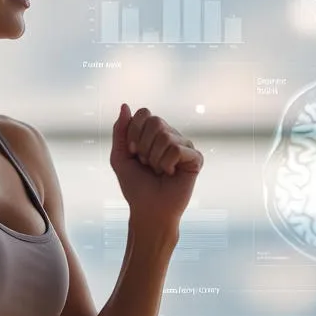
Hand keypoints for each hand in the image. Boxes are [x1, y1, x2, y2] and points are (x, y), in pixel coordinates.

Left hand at [109, 103, 203, 226]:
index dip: (133, 132)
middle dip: (143, 145)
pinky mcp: (195, 158)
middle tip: (146, 163)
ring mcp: (184, 146)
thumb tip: (125, 105)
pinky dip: (167, 163)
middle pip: (155, 121)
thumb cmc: (135, 186)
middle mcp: (171, 135)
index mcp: (154, 133)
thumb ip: (120, 131)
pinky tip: (170, 174)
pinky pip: (177, 149)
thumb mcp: (120, 156)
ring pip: (165, 136)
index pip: (144, 113)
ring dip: (154, 158)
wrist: (149, 210)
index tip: (133, 152)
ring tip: (158, 171)